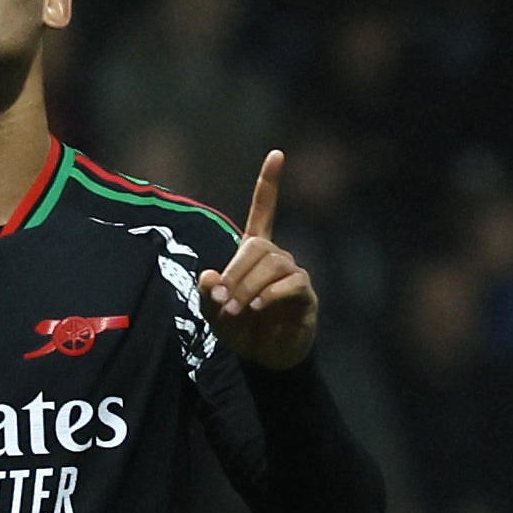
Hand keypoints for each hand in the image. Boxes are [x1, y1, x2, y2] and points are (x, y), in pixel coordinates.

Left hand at [198, 150, 319, 370]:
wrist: (265, 359)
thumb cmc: (241, 329)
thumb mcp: (214, 312)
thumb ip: (208, 294)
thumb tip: (210, 276)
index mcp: (255, 252)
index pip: (264, 210)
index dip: (269, 183)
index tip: (277, 154)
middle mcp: (277, 257)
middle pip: (258, 246)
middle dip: (236, 272)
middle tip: (222, 301)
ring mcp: (293, 274)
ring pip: (273, 264)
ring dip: (248, 287)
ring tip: (236, 310)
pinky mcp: (305, 295)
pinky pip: (291, 283)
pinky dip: (271, 294)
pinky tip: (259, 308)